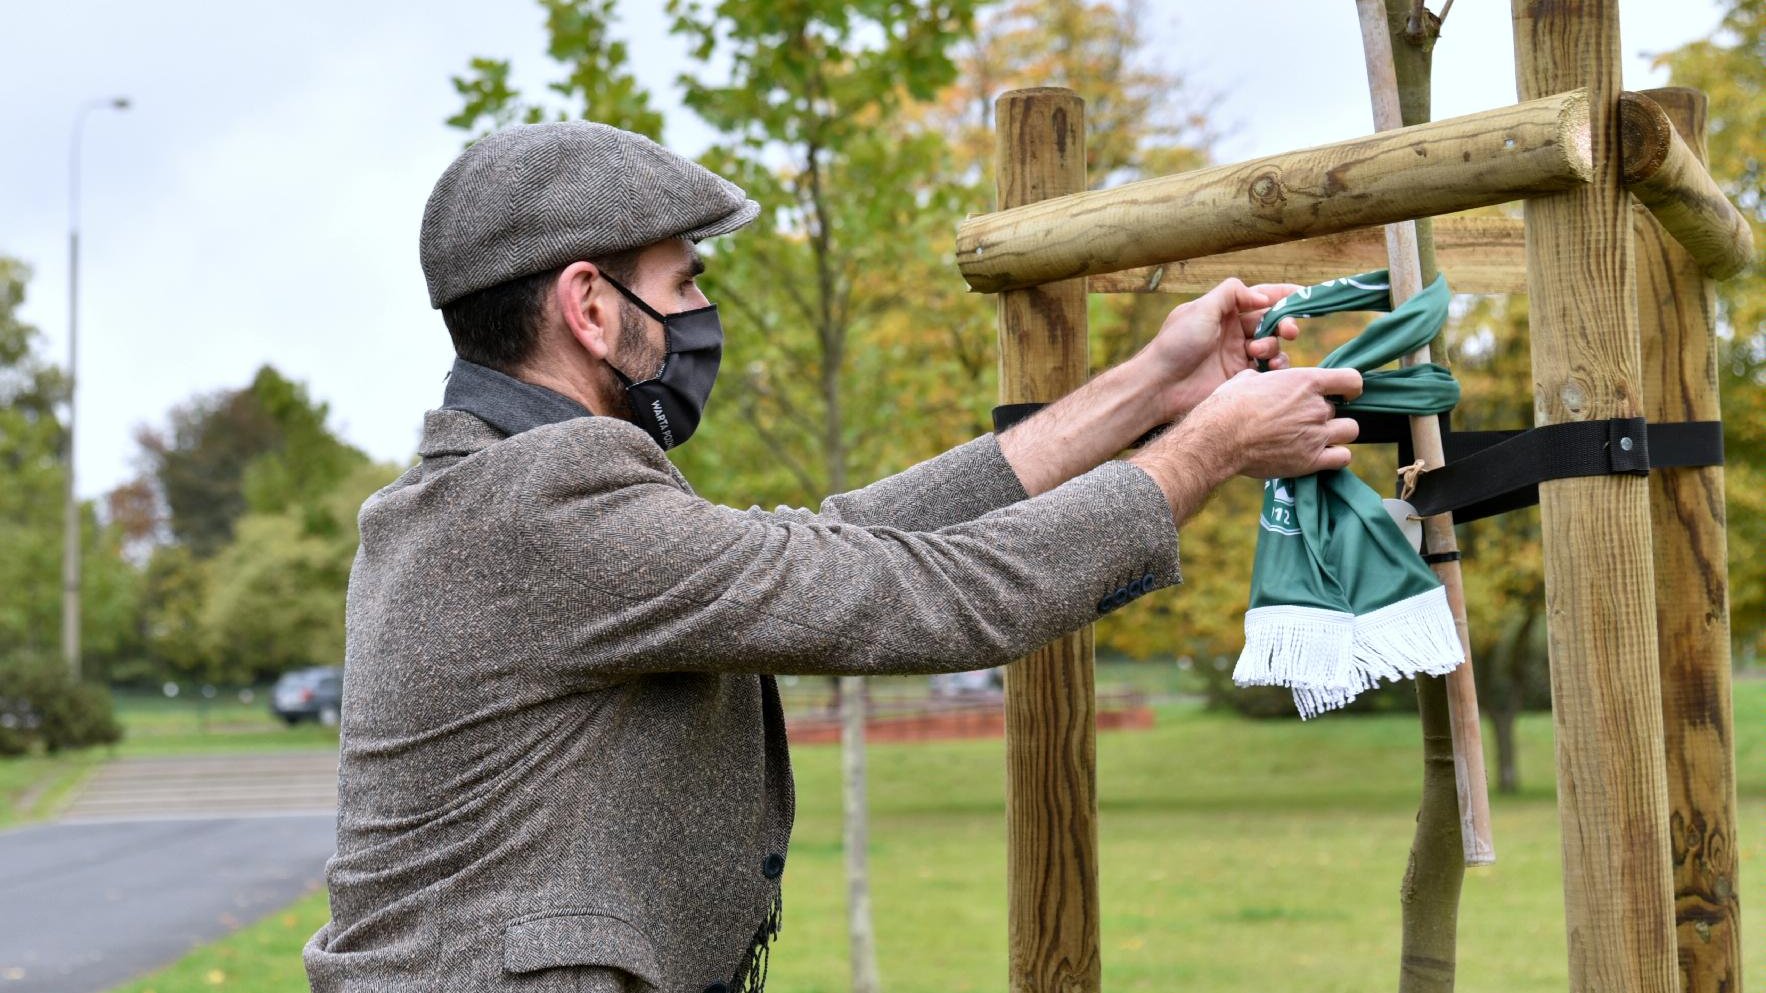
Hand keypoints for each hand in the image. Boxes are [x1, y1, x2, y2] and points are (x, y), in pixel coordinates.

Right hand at [1127, 366, 1363, 521]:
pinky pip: (1342, 458)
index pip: (1352, 380)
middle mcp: (1316, 407)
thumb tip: (1265, 380)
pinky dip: (1336, 456)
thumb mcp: (1249, 379)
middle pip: (1338, 408)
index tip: (1342, 394)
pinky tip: (1321, 455)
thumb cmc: (1228, 405)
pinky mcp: (1310, 461)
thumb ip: (1269, 379)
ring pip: (1349, 431)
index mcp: (1306, 381)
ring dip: (1336, 433)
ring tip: (1317, 437)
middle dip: (1323, 414)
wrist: (1218, 438)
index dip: (1349, 387)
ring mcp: (1316, 435)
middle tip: (1303, 420)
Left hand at [1135, 278, 1302, 419]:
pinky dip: (1274, 367)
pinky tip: (1269, 368)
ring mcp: (1238, 355)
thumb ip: (1231, 294)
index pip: (1260, 297)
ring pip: (1273, 346)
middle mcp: (1234, 331)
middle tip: (1289, 330)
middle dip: (1285, 323)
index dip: (1283, 295)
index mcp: (1224, 311)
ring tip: (1257, 352)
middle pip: (1272, 322)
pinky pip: (1267, 370)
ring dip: (1274, 346)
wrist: (1160, 386)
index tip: (1305, 295)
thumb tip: (1262, 297)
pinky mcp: (1240, 378)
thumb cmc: (1176, 344)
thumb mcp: (1200, 309)